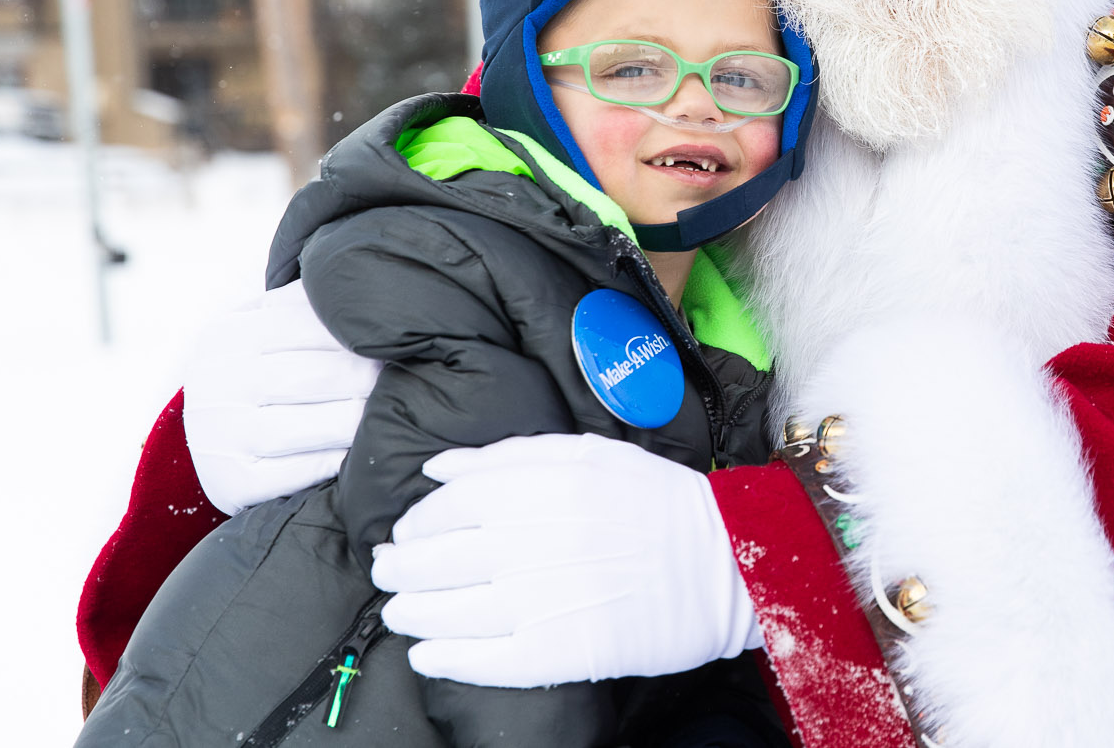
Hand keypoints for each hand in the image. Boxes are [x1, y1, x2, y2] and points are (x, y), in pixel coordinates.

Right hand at [182, 279, 381, 514]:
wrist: (202, 440)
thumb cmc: (253, 372)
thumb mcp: (260, 327)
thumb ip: (302, 305)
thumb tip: (372, 284)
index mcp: (228, 335)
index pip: (305, 324)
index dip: (359, 332)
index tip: (402, 336)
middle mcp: (218, 383)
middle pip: (315, 375)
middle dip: (370, 377)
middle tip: (415, 375)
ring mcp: (221, 436)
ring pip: (310, 426)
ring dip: (361, 419)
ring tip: (396, 411)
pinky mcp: (232, 483)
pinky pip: (299, 472)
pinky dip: (338, 462)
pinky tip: (366, 451)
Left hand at [371, 433, 759, 687]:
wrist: (725, 564)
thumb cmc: (660, 502)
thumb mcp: (589, 455)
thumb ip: (509, 456)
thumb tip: (439, 469)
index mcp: (539, 486)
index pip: (447, 506)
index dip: (416, 523)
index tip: (405, 533)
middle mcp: (532, 541)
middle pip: (435, 559)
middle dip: (400, 569)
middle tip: (388, 572)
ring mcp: (543, 600)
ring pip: (448, 611)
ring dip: (411, 612)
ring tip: (400, 612)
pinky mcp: (559, 652)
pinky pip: (483, 659)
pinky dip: (445, 658)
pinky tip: (427, 654)